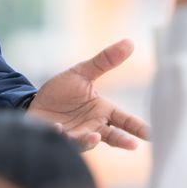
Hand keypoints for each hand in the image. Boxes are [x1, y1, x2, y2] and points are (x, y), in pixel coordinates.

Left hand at [30, 40, 151, 151]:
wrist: (35, 103)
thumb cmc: (61, 91)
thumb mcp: (82, 73)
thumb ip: (105, 61)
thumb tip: (129, 42)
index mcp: (102, 111)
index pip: (124, 120)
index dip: (137, 127)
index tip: (151, 134)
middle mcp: (92, 126)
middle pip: (112, 136)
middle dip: (122, 140)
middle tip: (132, 145)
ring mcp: (76, 134)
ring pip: (86, 141)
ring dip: (90, 140)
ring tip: (95, 138)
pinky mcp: (57, 138)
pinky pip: (61, 139)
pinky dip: (60, 135)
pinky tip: (58, 128)